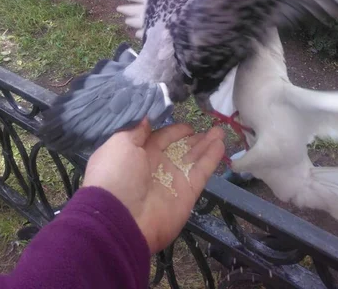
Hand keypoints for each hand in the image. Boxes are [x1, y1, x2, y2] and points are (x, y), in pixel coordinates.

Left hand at [83, 120, 224, 252]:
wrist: (119, 219)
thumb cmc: (116, 174)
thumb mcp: (120, 144)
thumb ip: (137, 131)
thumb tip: (146, 118)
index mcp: (138, 154)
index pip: (160, 138)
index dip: (174, 131)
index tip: (188, 125)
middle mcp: (157, 166)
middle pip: (180, 148)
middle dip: (194, 138)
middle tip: (211, 125)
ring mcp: (173, 181)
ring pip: (194, 158)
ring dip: (207, 144)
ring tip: (220, 130)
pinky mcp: (187, 194)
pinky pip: (201, 172)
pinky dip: (211, 158)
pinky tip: (220, 143)